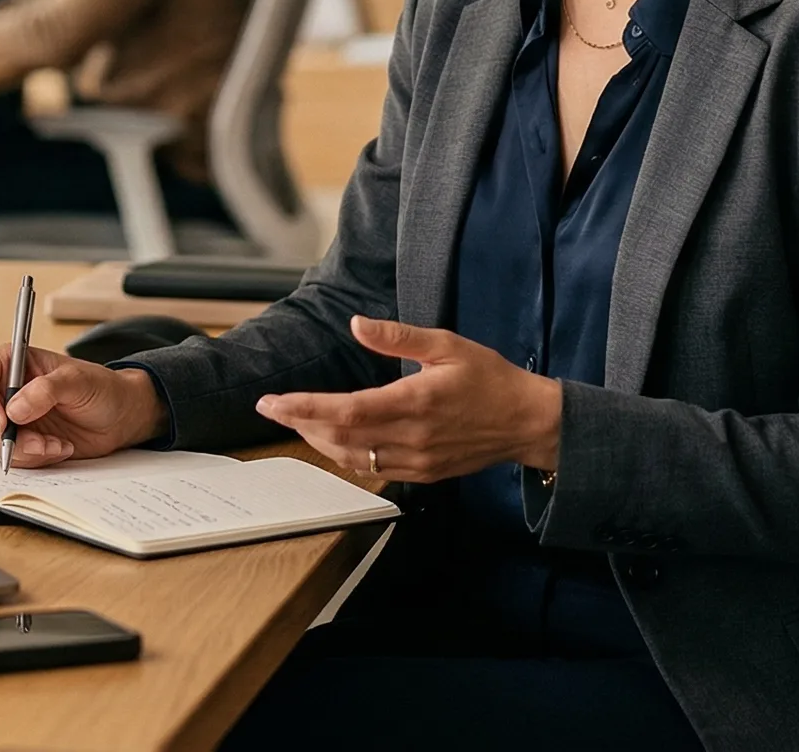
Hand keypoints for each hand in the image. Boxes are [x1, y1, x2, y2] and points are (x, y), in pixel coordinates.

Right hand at [0, 345, 166, 467]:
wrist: (121, 417)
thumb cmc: (102, 388)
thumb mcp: (78, 380)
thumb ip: (46, 390)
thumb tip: (15, 408)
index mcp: (12, 364)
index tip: (2, 421)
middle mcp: (6, 391)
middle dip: (4, 434)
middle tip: (35, 442)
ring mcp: (13, 420)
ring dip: (23, 450)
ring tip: (55, 444)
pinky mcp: (23, 443)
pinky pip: (13, 458)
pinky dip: (36, 458)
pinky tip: (60, 448)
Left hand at [254, 316, 561, 483]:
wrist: (527, 422)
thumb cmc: (488, 378)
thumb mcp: (447, 344)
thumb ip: (399, 337)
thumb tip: (357, 324)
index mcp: (415, 402)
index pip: (345, 410)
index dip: (303, 408)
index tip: (271, 402)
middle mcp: (412, 437)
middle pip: (340, 438)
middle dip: (301, 424)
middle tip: (276, 409)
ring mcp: (417, 461)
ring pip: (352, 459)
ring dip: (319, 442)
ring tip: (299, 421)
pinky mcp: (424, 474)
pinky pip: (373, 469)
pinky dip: (346, 456)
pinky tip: (335, 439)